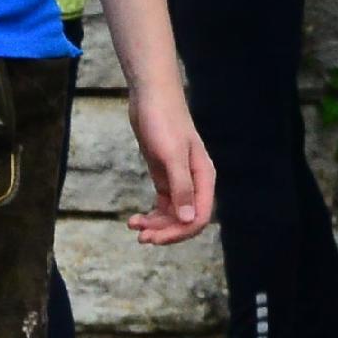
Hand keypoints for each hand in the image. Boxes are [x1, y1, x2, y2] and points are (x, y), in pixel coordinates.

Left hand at [130, 84, 217, 245]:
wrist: (151, 99)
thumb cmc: (163, 122)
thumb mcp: (170, 156)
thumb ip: (180, 187)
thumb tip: (187, 219)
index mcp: (204, 178)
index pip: (198, 217)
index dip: (178, 232)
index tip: (153, 238)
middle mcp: (195, 181)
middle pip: (186, 219)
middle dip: (165, 232)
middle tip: (140, 238)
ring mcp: (179, 179)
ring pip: (173, 213)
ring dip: (156, 225)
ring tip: (134, 227)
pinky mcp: (164, 175)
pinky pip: (163, 203)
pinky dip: (151, 214)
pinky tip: (136, 219)